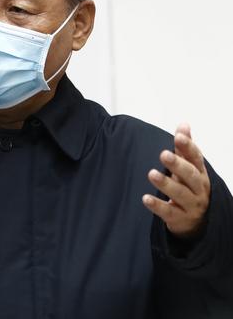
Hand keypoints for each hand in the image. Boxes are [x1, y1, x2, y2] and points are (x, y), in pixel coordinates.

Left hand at [143, 123, 210, 238]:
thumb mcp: (189, 168)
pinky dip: (157, 205)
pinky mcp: (180, 218)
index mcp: (200, 174)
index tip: (178, 136)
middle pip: (190, 175)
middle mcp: (199, 189)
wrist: (196, 222)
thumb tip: (183, 124)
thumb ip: (184, 148)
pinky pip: (169, 212)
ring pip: (180, 194)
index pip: (196, 158)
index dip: (188, 147)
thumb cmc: (190, 188)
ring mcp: (191, 205)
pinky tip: (145, 198)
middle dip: (177, 164)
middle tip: (163, 154)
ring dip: (166, 184)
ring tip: (151, 173)